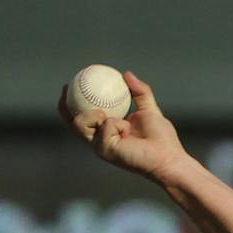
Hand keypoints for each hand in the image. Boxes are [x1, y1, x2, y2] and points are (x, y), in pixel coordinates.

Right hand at [59, 69, 189, 182]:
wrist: (169, 158)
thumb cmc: (161, 139)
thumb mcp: (149, 109)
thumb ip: (139, 92)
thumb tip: (126, 74)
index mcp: (107, 130)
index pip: (83, 116)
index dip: (72, 101)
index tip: (70, 84)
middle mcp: (100, 139)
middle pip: (72, 123)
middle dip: (64, 106)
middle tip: (67, 89)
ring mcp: (100, 146)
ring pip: (80, 124)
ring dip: (92, 114)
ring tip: (105, 113)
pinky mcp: (104, 150)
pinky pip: (104, 127)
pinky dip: (116, 123)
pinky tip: (126, 130)